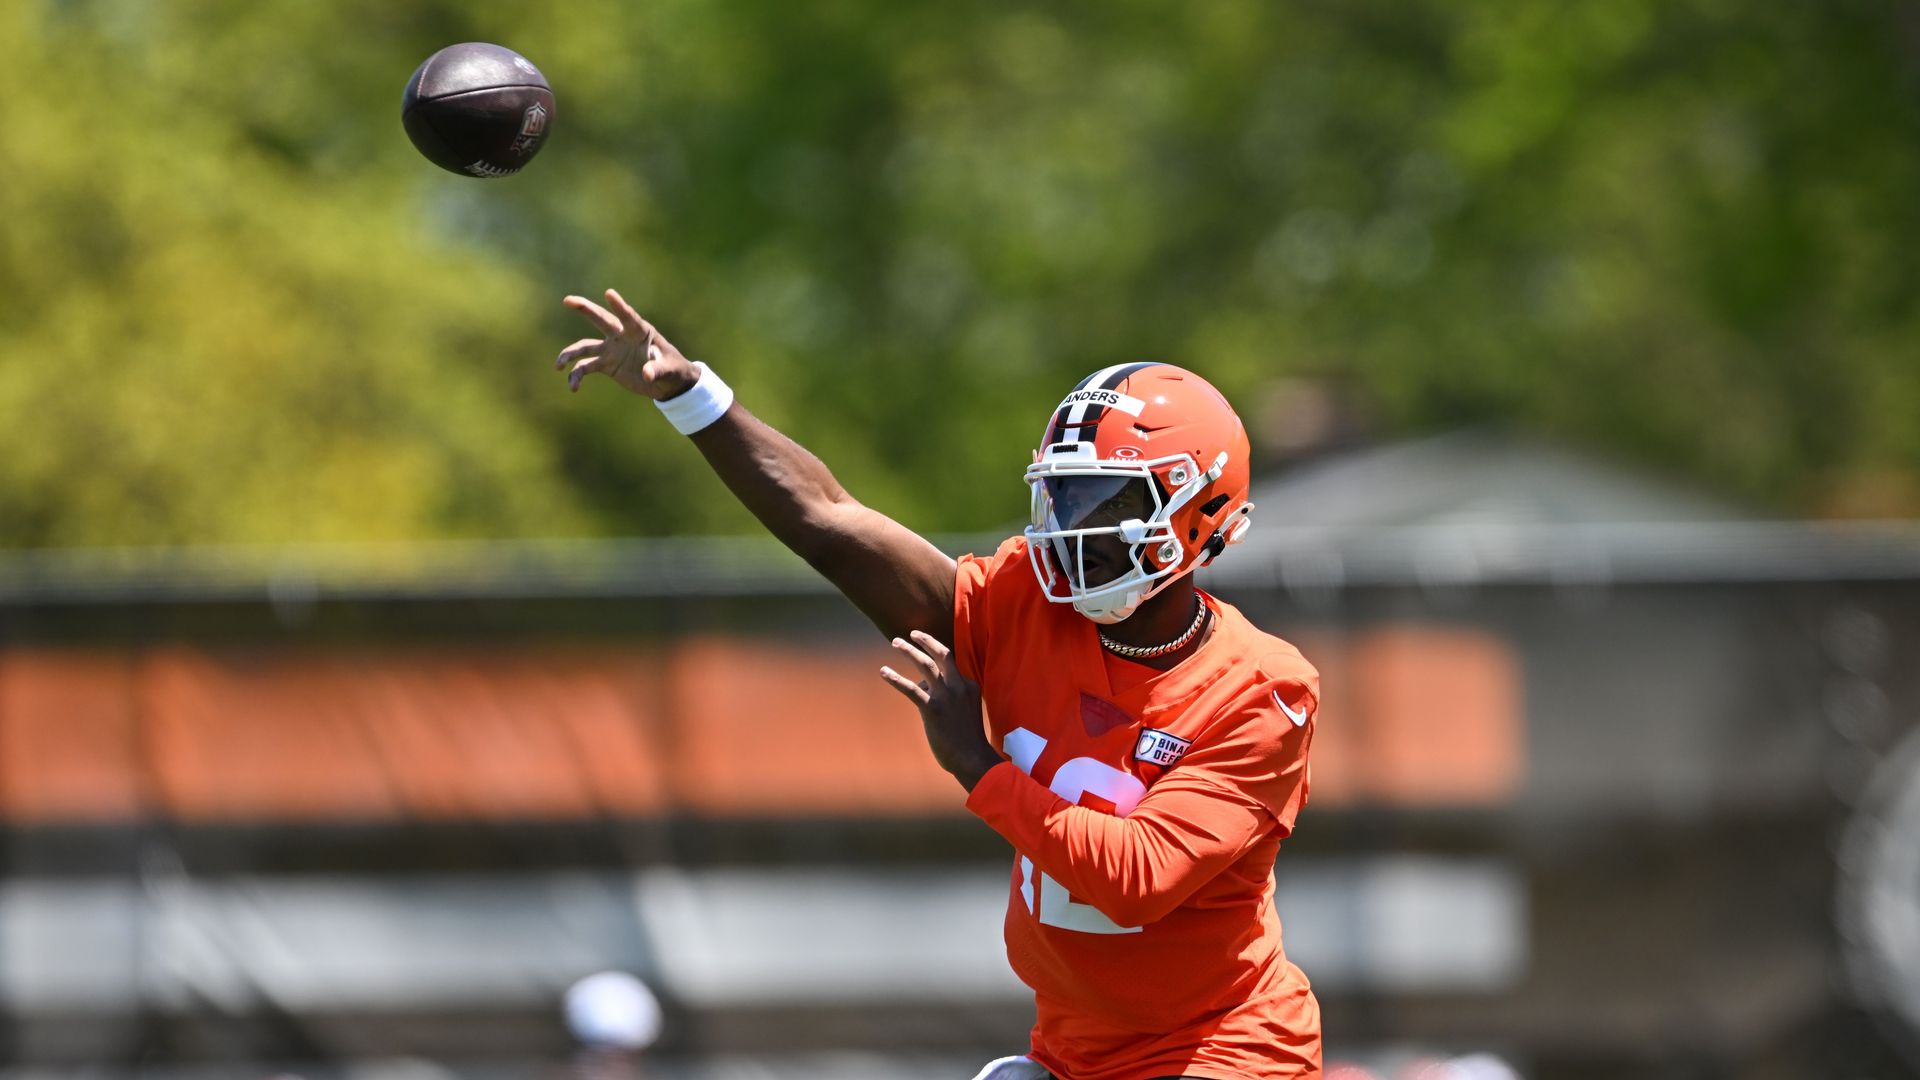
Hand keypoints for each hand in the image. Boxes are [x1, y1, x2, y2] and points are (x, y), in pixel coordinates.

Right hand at [555, 288, 698, 399]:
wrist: (667, 382)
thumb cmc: (673, 369)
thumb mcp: (669, 370)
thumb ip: (658, 370)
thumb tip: (646, 374)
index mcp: (640, 331)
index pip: (628, 316)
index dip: (619, 305)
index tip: (609, 293)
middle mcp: (622, 336)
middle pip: (600, 320)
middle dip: (584, 309)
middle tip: (567, 300)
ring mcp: (611, 349)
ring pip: (585, 346)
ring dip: (570, 354)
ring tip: (559, 365)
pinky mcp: (606, 364)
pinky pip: (585, 367)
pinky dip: (577, 376)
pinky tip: (573, 388)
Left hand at [880, 630, 1000, 791]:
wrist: (972, 759)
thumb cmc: (968, 739)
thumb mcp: (966, 710)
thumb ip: (950, 696)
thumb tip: (924, 687)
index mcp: (970, 685)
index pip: (951, 664)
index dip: (935, 663)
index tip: (924, 663)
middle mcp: (959, 686)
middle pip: (942, 653)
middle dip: (926, 640)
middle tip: (912, 633)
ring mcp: (946, 696)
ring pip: (925, 664)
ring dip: (909, 650)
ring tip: (895, 642)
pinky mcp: (932, 708)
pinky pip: (910, 688)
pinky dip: (895, 678)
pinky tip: (883, 671)